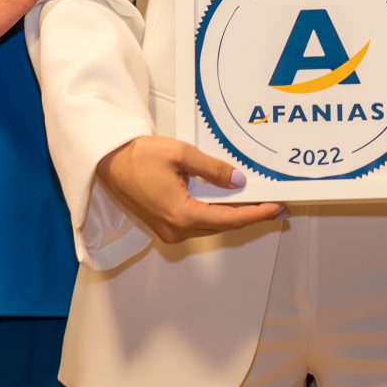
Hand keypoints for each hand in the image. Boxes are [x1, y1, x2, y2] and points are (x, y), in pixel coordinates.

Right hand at [95, 136, 285, 244]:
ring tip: (259, 206)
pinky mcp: (165, 226)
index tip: (277, 208)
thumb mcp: (181, 154)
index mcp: (181, 214)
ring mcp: (169, 231)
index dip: (257, 214)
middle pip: (223, 226)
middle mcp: (176, 230)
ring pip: (211, 227)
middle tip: (276, 206)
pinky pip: (199, 224)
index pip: (230, 219)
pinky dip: (217, 215)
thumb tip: (238, 182)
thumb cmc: (139, 156)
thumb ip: (212, 169)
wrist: (108, 162)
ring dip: (235, 217)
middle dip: (251, 216)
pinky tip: (231, 205)